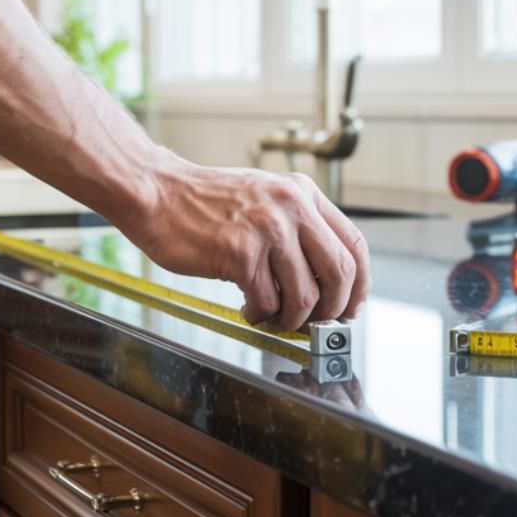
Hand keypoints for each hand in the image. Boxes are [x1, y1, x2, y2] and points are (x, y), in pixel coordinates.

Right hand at [125, 161, 370, 331]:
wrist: (157, 193)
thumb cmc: (206, 202)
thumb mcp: (265, 197)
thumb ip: (297, 227)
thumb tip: (325, 281)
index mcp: (303, 193)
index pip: (354, 244)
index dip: (359, 284)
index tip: (350, 306)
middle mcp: (291, 207)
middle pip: (340, 273)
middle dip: (332, 310)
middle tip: (315, 323)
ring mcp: (267, 229)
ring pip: (305, 296)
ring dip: (291, 319)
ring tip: (273, 316)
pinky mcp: (240, 253)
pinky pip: (267, 302)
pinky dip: (260, 314)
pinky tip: (247, 307)